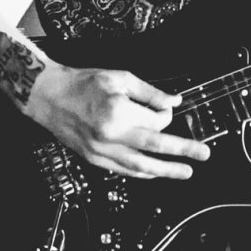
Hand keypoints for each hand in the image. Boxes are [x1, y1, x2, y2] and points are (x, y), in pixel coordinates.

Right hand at [23, 62, 210, 179]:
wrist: (47, 95)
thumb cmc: (81, 83)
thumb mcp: (119, 77)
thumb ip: (149, 92)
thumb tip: (173, 101)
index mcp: (117, 112)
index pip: (155, 121)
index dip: (166, 116)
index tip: (167, 110)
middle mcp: (110, 135)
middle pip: (153, 149)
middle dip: (181, 153)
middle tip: (202, 156)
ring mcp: (100, 150)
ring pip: (139, 166)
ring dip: (164, 171)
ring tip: (184, 172)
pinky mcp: (93, 158)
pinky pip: (122, 171)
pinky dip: (141, 173)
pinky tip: (154, 173)